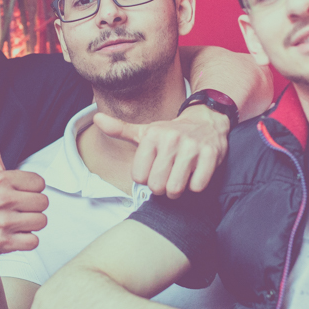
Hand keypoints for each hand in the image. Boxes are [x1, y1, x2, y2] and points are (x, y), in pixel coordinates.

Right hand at [0, 119, 48, 260]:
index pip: (40, 183)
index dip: (30, 190)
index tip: (14, 194)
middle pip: (44, 203)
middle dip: (33, 208)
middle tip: (15, 211)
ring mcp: (1, 222)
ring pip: (41, 222)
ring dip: (31, 225)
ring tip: (14, 223)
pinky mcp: (3, 242)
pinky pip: (34, 241)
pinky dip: (27, 241)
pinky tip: (13, 236)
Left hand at [93, 104, 228, 197]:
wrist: (207, 120)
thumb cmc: (170, 133)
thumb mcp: (145, 131)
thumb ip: (120, 129)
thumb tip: (97, 119)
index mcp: (151, 135)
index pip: (139, 177)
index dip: (147, 178)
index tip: (154, 168)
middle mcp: (171, 139)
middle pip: (157, 186)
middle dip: (162, 187)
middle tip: (168, 175)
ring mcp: (192, 146)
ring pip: (176, 189)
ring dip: (178, 189)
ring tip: (180, 176)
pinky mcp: (211, 154)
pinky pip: (197, 186)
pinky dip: (196, 185)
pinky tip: (196, 172)